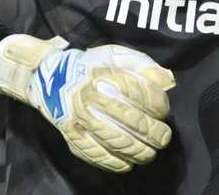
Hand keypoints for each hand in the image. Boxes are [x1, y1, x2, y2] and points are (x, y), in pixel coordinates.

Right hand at [0, 35, 175, 172]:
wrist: (50, 76)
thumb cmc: (91, 66)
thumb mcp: (115, 55)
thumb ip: (143, 65)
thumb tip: (167, 81)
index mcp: (103, 74)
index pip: (138, 92)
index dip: (157, 104)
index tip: (164, 111)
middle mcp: (90, 96)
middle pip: (129, 119)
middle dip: (153, 132)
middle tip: (164, 138)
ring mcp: (78, 118)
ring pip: (113, 140)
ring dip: (137, 151)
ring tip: (150, 153)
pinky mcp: (70, 134)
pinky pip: (94, 153)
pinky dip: (114, 162)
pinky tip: (128, 163)